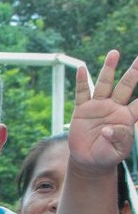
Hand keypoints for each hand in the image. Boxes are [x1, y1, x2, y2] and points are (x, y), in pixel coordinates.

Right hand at [68, 50, 137, 170]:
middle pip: (126, 86)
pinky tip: (81, 69)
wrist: (89, 160)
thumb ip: (118, 139)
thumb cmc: (108, 154)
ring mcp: (98, 106)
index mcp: (127, 117)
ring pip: (105, 84)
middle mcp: (115, 107)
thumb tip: (108, 129)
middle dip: (134, 72)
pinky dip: (81, 81)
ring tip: (114, 53)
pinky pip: (82, 93)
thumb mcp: (117, 151)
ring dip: (109, 69)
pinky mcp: (82, 110)